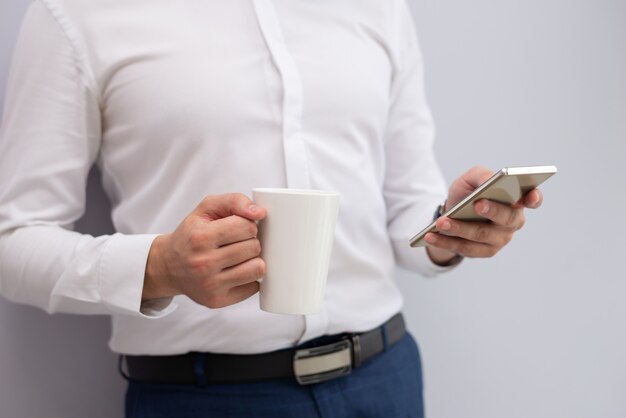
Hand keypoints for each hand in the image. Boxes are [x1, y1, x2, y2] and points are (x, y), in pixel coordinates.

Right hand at [142, 193, 266, 308]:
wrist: (168, 266)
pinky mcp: (216, 301)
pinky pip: (252, 288)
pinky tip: (236, 272)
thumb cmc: (191, 234)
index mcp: (201, 237)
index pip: (247, 226)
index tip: (238, 227)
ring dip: (253, 260)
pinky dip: (249, 279)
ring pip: (257, 269)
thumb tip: (260, 212)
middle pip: (254, 247)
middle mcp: (203, 263)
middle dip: (250, 242)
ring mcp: (210, 285)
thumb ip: (234, 201)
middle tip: (237, 243)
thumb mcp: (206, 208)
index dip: (247, 225)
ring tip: (240, 257)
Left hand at [425, 166, 542, 263]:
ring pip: (481, 235)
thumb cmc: (468, 194)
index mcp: (516, 200)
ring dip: (459, 229)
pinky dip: (446, 242)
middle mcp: (513, 221)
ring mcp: (501, 239)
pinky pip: (466, 248)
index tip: (529, 195)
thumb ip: (481, 175)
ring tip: (441, 223)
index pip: (533, 199)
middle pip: (506, 218)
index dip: (534, 198)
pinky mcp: (485, 252)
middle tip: (477, 204)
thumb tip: (489, 180)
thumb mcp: (471, 179)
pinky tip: (431, 236)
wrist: (453, 213)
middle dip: (492, 210)